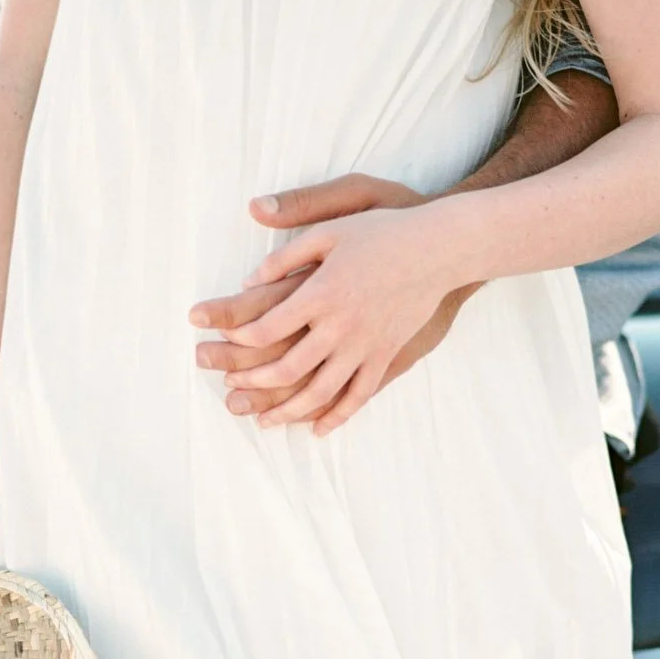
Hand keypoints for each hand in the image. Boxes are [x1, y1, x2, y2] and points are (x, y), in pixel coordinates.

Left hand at [189, 174, 474, 435]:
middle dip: (253, 382)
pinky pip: (358, 396)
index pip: (268, 328)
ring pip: (320, 392)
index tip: (220, 343)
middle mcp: (340, 325)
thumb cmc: (381, 232)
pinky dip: (336, 416)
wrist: (439, 248)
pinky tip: (317, 429)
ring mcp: (365, 345)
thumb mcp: (329, 229)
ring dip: (287, 411)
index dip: (239, 340)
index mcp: (321, 292)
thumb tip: (247, 282)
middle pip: (287, 368)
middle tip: (230, 388)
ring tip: (264, 421)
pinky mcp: (385, 356)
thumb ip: (285, 257)